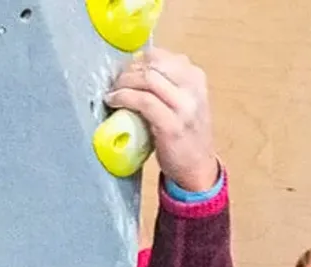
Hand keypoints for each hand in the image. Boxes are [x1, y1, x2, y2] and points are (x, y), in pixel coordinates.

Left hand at [106, 48, 218, 191]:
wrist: (198, 167)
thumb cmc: (186, 134)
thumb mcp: (184, 101)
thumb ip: (167, 84)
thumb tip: (134, 70)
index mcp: (196, 78)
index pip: (161, 56)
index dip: (137, 60)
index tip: (124, 70)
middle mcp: (192, 88)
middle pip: (152, 64)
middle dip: (128, 71)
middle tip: (114, 82)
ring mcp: (184, 106)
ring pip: (147, 79)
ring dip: (123, 83)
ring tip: (113, 91)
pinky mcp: (171, 124)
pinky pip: (143, 101)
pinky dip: (124, 97)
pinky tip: (114, 101)